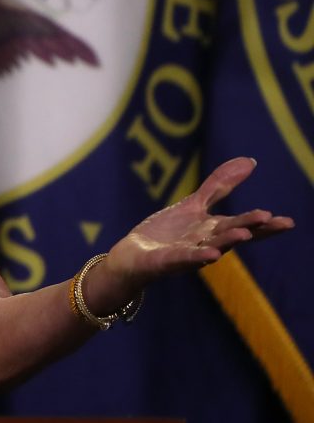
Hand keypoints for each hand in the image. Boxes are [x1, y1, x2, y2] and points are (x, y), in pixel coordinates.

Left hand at [106, 157, 293, 288]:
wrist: (134, 256)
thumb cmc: (167, 233)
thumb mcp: (194, 204)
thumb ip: (220, 186)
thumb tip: (250, 161)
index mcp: (213, 230)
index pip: (244, 226)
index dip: (265, 225)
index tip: (287, 222)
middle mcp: (206, 243)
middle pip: (232, 234)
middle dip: (250, 227)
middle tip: (271, 219)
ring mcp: (188, 254)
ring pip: (212, 247)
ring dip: (228, 241)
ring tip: (244, 234)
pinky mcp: (167, 261)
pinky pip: (184, 258)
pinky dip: (197, 256)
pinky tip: (211, 253)